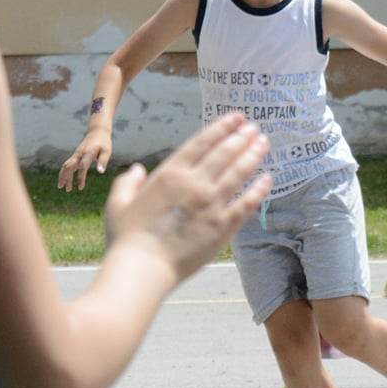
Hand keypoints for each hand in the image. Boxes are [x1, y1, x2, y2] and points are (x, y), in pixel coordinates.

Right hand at [57, 121, 113, 189]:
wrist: (97, 131)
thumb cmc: (104, 142)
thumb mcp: (106, 151)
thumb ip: (103, 161)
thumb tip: (100, 172)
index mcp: (88, 153)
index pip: (82, 166)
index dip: (81, 177)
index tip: (80, 188)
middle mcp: (79, 154)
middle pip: (69, 166)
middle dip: (66, 178)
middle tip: (66, 190)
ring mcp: (76, 154)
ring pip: (66, 166)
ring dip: (63, 176)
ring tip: (62, 188)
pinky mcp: (76, 155)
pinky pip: (68, 164)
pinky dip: (65, 172)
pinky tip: (66, 181)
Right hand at [103, 113, 270, 280]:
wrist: (143, 269)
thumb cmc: (126, 239)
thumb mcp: (118, 204)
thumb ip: (127, 183)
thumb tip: (137, 170)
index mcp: (170, 173)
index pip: (202, 143)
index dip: (221, 128)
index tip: (236, 118)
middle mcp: (194, 183)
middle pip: (225, 153)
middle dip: (241, 138)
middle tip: (254, 129)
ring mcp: (211, 204)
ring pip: (239, 172)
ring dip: (253, 155)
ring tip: (264, 143)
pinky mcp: (223, 227)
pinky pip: (246, 203)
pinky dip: (259, 189)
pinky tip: (268, 179)